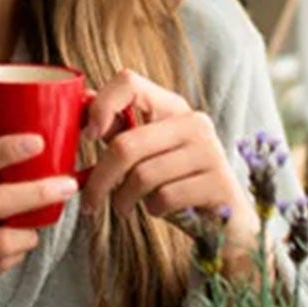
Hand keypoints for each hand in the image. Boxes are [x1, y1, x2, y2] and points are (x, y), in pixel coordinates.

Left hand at [80, 70, 260, 269]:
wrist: (225, 224)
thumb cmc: (176, 183)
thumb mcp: (146, 153)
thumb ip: (119, 129)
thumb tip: (81, 104)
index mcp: (171, 106)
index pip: (128, 82)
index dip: (101, 105)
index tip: (88, 135)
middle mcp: (194, 122)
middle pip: (127, 144)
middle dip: (100, 179)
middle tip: (90, 201)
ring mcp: (210, 151)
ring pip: (142, 175)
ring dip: (124, 199)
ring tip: (126, 207)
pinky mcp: (219, 183)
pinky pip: (165, 197)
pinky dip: (154, 209)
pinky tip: (161, 210)